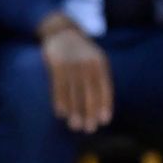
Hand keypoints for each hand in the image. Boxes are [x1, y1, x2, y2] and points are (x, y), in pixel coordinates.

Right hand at [40, 17, 112, 132]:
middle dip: (90, 112)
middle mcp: (87, 62)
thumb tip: (101, 109)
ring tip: (74, 126)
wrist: (62, 33)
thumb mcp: (94, 61)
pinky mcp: (57, 63)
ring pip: (74, 91)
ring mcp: (72, 62)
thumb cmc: (81, 54)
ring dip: (75, 110)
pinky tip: (61, 113)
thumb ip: (98, 80)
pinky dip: (60, 100)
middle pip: (90, 92)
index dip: (105, 104)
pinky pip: (59, 86)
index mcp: (100, 63)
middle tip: (89, 129)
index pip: (104, 87)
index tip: (104, 121)